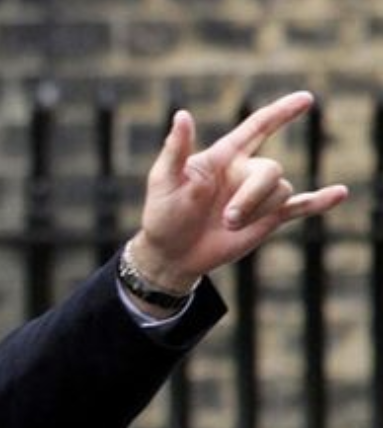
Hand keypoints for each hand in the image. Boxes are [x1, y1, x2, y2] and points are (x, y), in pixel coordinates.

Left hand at [131, 91, 348, 290]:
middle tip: (227, 219)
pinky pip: (301, 206)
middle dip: (252, 196)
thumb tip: (182, 115)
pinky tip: (340, 193)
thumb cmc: (162, 213)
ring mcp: (258, 196)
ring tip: (229, 226)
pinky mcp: (267, 219)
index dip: (281, 112)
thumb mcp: (165, 180)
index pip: (258, 127)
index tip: (305, 99)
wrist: (171, 254)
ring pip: (281, 191)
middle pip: (270, 170)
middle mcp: (245, 172)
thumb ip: (176, 149)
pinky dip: (320, 201)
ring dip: (257, 211)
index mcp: (224, 157)